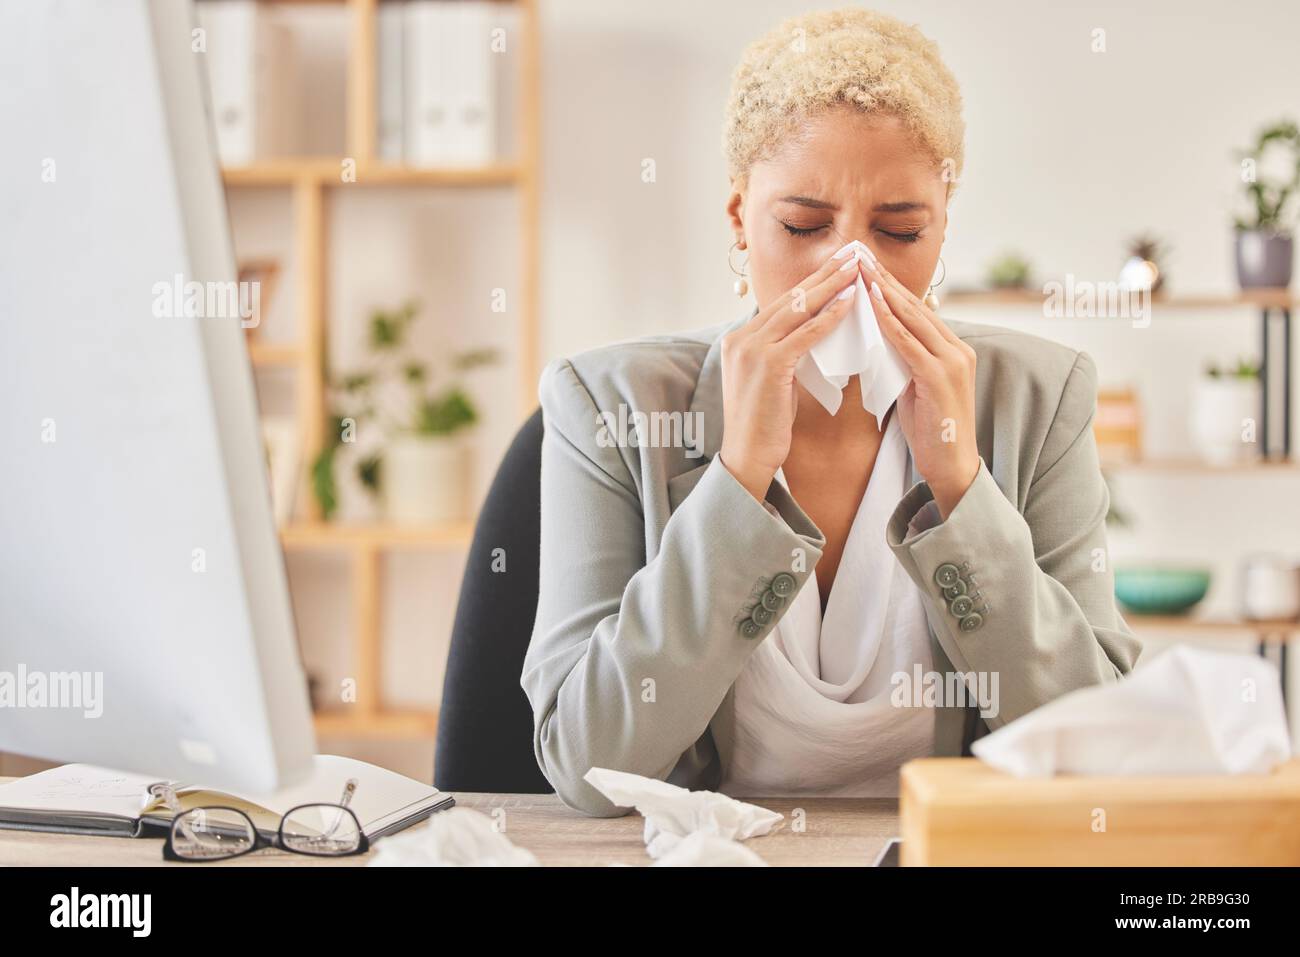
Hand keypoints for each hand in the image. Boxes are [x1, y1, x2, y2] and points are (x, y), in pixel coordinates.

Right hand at [718, 249, 859, 500]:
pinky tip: (849, 303)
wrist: (747, 457)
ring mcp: (751, 350)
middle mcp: (741, 338)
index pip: (782, 303)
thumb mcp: (773, 380)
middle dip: (824, 274)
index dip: (812, 282)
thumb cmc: (765, 424)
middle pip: (790, 298)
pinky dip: (829, 317)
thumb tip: (814, 333)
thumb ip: (786, 353)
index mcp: (740, 339)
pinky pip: (804, 334)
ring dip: (831, 287)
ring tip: (857, 269)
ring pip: (797, 309)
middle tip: (853, 253)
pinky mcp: (768, 366)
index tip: (838, 265)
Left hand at [860, 256, 979, 518]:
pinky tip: (870, 303)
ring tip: (860, 268)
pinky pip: (909, 342)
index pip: (915, 309)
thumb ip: (903, 361)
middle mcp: (956, 348)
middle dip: (885, 278)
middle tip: (859, 253)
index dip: (889, 285)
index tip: (864, 264)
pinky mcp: (941, 378)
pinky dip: (888, 320)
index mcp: (950, 349)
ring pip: (913, 317)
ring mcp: (952, 361)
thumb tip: (877, 340)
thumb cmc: (929, 431)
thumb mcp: (914, 387)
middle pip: (915, 304)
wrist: (952, 468)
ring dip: (884, 291)